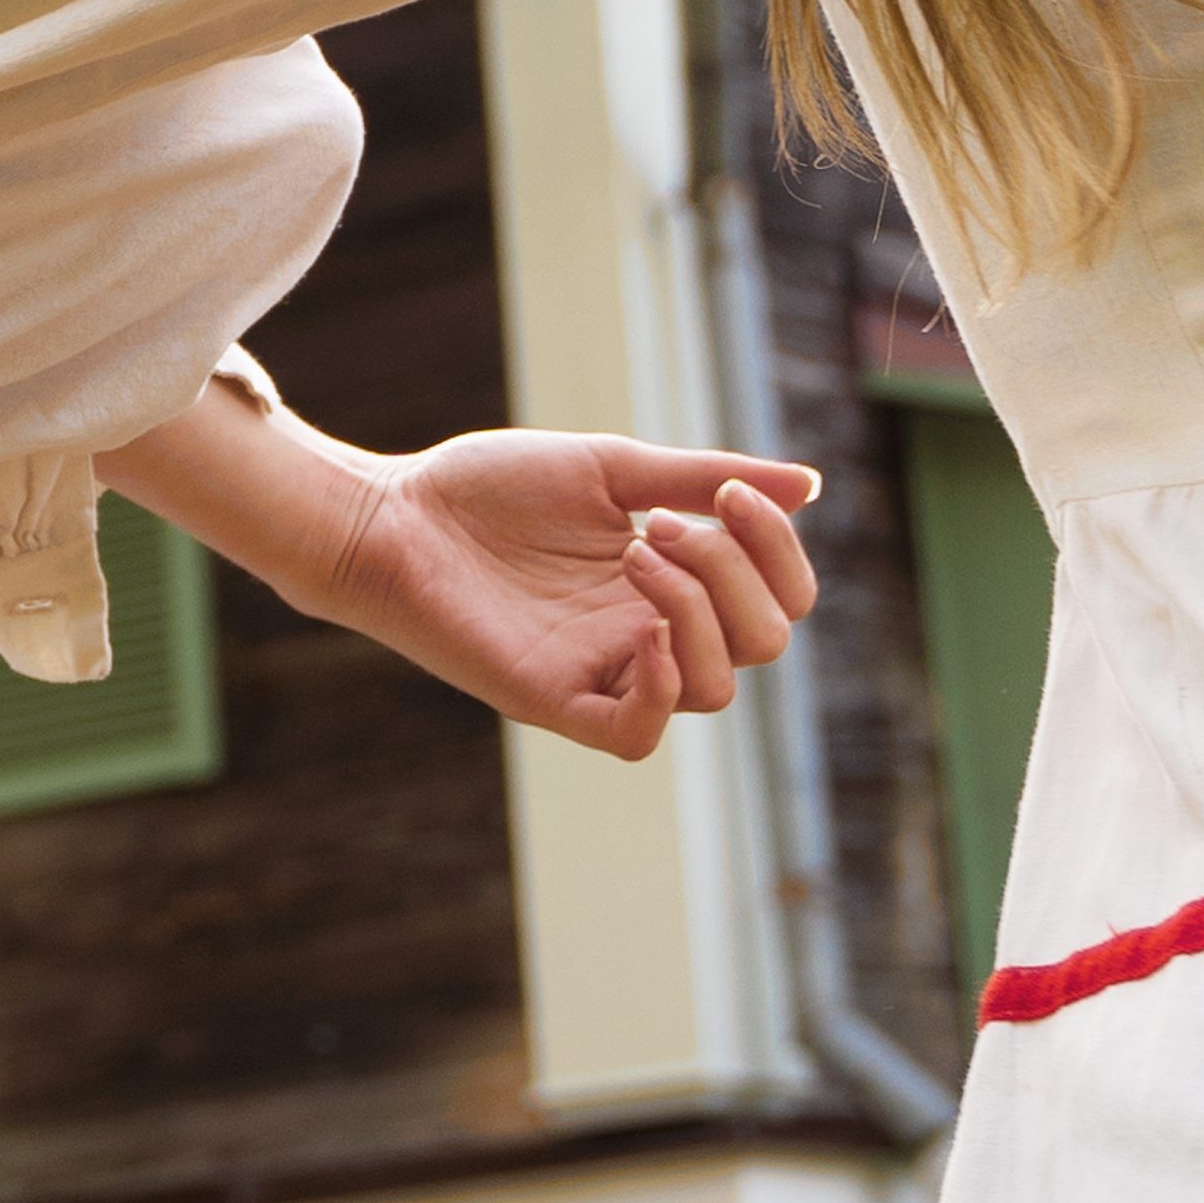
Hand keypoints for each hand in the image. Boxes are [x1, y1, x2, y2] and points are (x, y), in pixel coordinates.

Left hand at [315, 431, 822, 762]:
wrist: (393, 516)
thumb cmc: (489, 490)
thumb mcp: (613, 469)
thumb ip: (705, 478)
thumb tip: (810, 485)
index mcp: (673, 585)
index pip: (777, 600)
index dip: (779, 552)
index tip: (729, 492)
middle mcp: (650, 635)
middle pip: (763, 644)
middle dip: (738, 574)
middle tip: (662, 525)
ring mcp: (605, 672)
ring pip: (717, 688)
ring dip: (699, 611)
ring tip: (636, 550)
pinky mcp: (554, 699)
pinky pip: (637, 733)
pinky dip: (660, 687)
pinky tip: (643, 629)